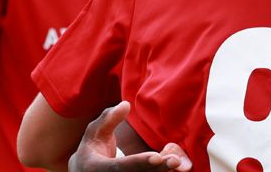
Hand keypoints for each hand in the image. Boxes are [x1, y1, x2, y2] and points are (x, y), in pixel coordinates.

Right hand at [68, 101, 190, 171]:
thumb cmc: (92, 149)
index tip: (156, 157)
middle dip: (158, 169)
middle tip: (175, 160)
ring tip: (178, 161)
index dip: (139, 162)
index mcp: (98, 168)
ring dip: (162, 171)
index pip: (121, 167)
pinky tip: (176, 164)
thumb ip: (108, 118)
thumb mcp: (94, 132)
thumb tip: (126, 104)